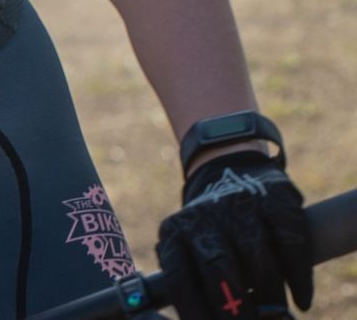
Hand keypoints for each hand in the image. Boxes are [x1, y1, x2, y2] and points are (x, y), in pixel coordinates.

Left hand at [156, 154, 312, 317]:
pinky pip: (290, 241)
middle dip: (237, 308)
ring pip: (257, 256)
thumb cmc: (210, 232)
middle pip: (219, 268)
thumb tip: (204, 318)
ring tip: (277, 315)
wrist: (227, 171)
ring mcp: (238, 203)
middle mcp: (203, 216)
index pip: (180, 280)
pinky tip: (300, 299)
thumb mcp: (189, 250)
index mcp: (174, 234)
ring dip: (270, 294)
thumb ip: (194, 283)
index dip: (198, 311)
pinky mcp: (274, 198)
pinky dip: (298, 274)